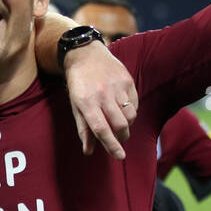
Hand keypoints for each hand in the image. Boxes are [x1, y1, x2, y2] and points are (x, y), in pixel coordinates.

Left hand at [63, 43, 137, 158]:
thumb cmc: (78, 84)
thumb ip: (83, 129)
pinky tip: (122, 108)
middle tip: (119, 139)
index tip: (120, 156)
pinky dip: (131, 111)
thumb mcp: (75, 106)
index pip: (102, 129)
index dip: (111, 146)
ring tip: (119, 122)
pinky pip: (135, 103)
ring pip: (130, 115)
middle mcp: (102, 94)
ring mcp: (116, 86)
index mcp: (86, 102)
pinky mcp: (127, 80)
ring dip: (127, 124)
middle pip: (120, 125)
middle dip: (121, 137)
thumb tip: (88, 152)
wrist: (85, 54)